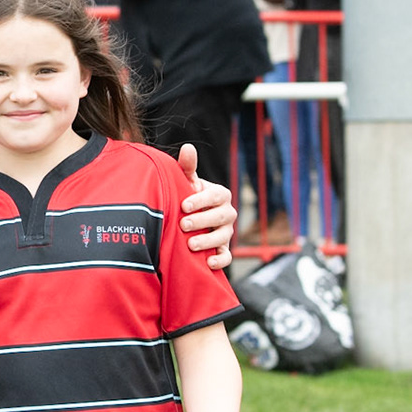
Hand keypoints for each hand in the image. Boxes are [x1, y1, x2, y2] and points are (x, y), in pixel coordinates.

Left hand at [177, 143, 234, 271]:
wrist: (187, 219)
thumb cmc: (187, 197)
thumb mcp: (187, 183)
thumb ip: (187, 168)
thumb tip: (188, 148)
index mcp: (220, 194)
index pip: (215, 195)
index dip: (200, 200)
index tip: (183, 205)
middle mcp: (227, 213)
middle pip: (220, 217)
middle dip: (202, 221)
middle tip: (183, 224)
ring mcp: (226, 232)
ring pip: (223, 238)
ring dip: (208, 242)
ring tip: (190, 245)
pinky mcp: (224, 249)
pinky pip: (227, 257)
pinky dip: (220, 261)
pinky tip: (208, 263)